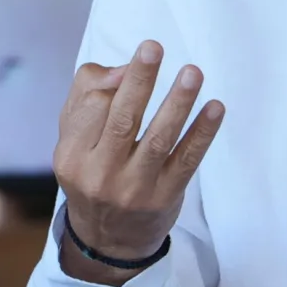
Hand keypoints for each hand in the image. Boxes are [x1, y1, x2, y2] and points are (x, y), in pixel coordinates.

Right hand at [50, 39, 222, 286]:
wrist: (107, 238)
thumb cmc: (91, 172)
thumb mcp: (73, 140)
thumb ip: (88, 98)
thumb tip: (124, 69)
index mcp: (71, 154)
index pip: (92, 108)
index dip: (117, 80)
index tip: (142, 55)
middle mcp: (99, 173)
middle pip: (121, 120)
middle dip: (139, 82)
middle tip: (153, 48)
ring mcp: (134, 188)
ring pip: (158, 139)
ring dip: (177, 104)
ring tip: (192, 73)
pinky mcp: (164, 198)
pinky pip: (186, 160)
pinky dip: (202, 133)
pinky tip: (215, 109)